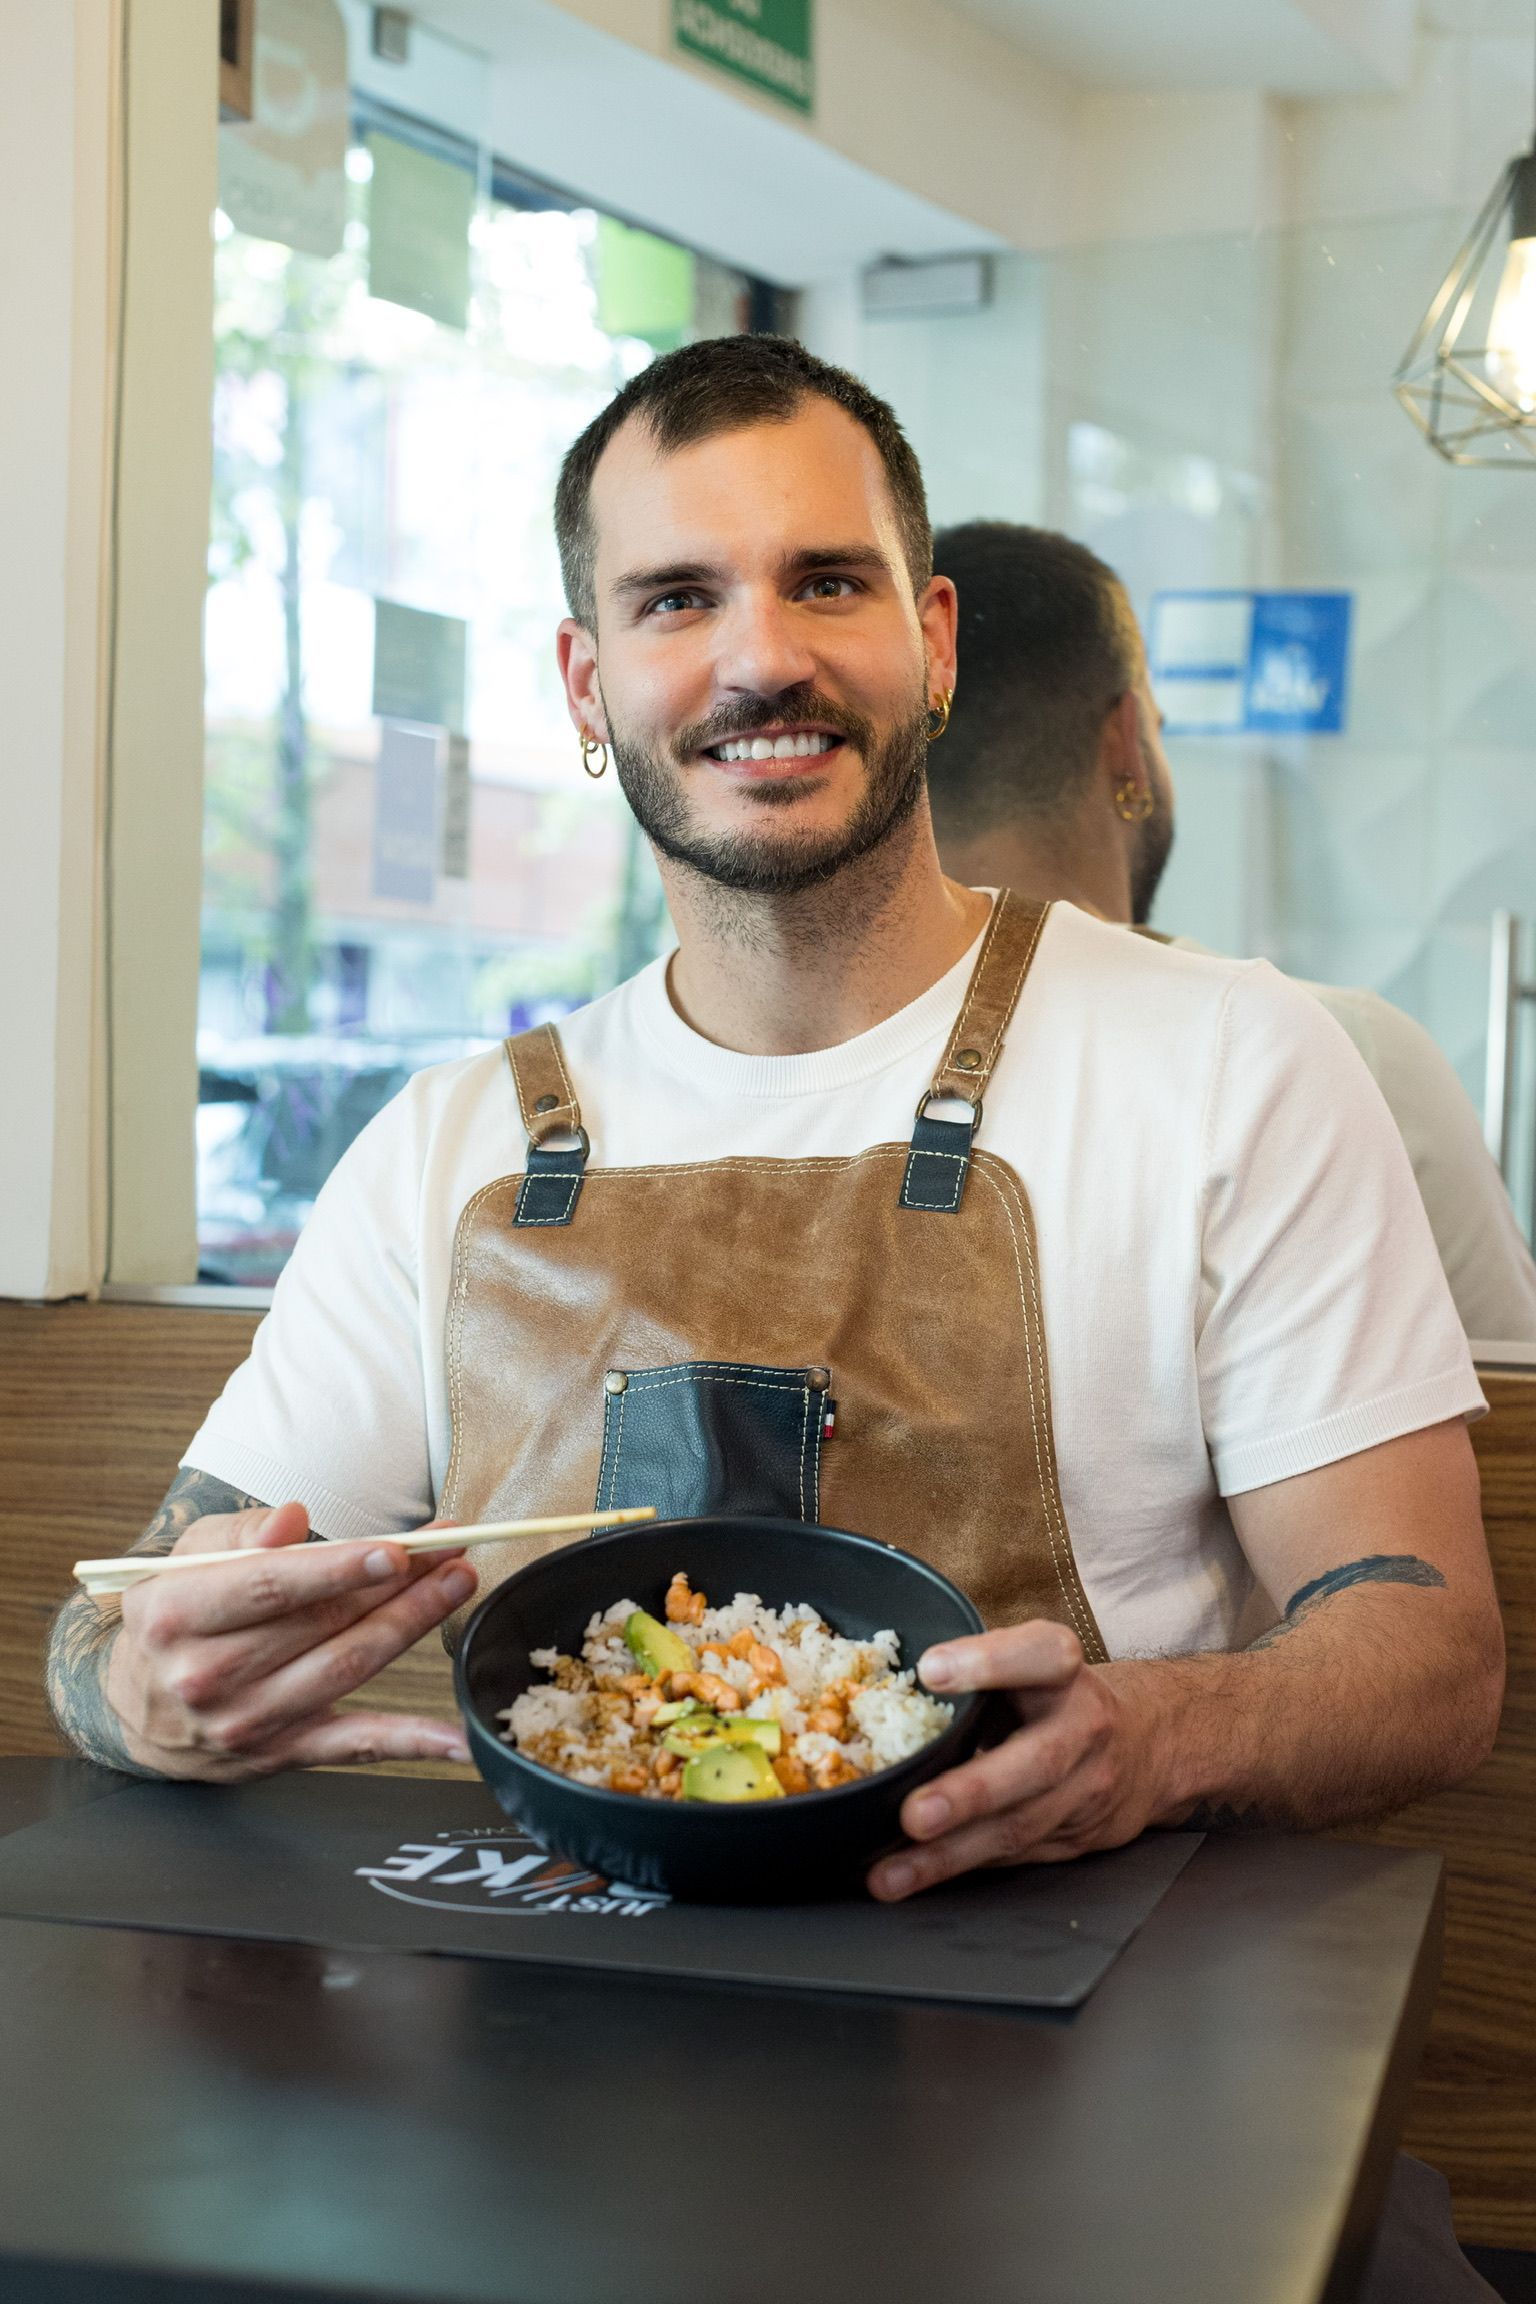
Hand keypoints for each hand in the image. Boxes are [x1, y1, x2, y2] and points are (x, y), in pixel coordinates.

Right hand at [102, 1502, 476, 1779]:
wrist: (134, 1708)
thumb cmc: (173, 1618)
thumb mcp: (186, 1558)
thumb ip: (242, 1533)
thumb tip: (292, 1520)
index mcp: (178, 1615)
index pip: (270, 1586)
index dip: (337, 1569)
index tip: (396, 1550)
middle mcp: (207, 1674)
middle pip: (320, 1624)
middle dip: (396, 1584)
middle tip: (449, 1552)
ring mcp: (246, 1720)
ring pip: (345, 1669)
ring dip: (410, 1626)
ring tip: (456, 1585)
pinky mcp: (280, 1753)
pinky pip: (355, 1748)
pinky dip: (411, 1743)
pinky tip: (456, 1737)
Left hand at [867, 1622, 1167, 1899]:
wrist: (1147, 1745)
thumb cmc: (1058, 1697)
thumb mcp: (1030, 1662)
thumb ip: (977, 1667)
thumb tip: (884, 1688)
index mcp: (1064, 1672)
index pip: (1039, 1656)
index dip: (988, 1662)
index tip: (930, 1672)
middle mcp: (1083, 1729)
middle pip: (1036, 1763)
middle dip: (971, 1794)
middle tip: (914, 1815)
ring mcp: (1086, 1790)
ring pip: (1019, 1827)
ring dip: (950, 1855)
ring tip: (891, 1872)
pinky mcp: (1076, 1839)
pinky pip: (1012, 1856)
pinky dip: (959, 1868)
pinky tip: (912, 1877)